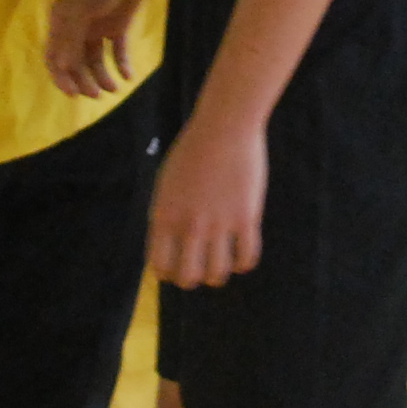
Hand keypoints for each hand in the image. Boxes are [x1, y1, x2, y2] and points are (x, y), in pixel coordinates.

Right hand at [45, 0, 154, 96]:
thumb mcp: (81, 8)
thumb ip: (70, 38)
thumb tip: (60, 66)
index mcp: (61, 22)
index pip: (55, 56)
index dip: (61, 77)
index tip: (73, 94)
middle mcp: (77, 27)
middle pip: (76, 62)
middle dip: (83, 80)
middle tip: (97, 94)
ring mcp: (97, 27)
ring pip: (96, 60)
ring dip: (102, 76)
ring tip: (114, 88)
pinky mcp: (118, 24)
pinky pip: (117, 50)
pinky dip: (121, 64)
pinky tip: (128, 76)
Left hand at [147, 113, 267, 286]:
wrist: (223, 127)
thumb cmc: (193, 151)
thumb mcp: (167, 184)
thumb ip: (167, 214)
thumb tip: (170, 244)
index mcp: (165, 216)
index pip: (159, 265)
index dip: (167, 274)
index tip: (175, 270)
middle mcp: (190, 225)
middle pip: (188, 277)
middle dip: (192, 280)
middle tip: (199, 271)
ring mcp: (219, 224)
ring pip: (218, 273)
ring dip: (218, 274)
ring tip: (221, 264)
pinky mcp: (246, 218)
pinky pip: (246, 258)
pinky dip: (243, 264)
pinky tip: (241, 255)